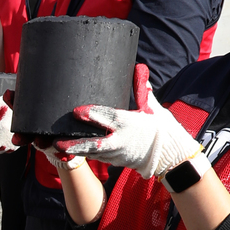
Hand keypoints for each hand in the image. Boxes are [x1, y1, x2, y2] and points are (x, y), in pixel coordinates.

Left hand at [59, 64, 200, 178]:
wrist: (171, 155)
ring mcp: (119, 154)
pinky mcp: (118, 161)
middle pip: (95, 144)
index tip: (77, 112)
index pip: (108, 118)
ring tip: (58, 147)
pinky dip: (86, 154)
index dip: (92, 114)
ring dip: (77, 151)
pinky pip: (99, 158)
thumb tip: (139, 68)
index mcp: (130, 124)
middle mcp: (122, 141)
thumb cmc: (161, 128)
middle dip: (76, 144)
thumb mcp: (153, 107)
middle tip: (57, 142)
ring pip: (94, 153)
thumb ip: (143, 89)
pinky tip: (73, 150)